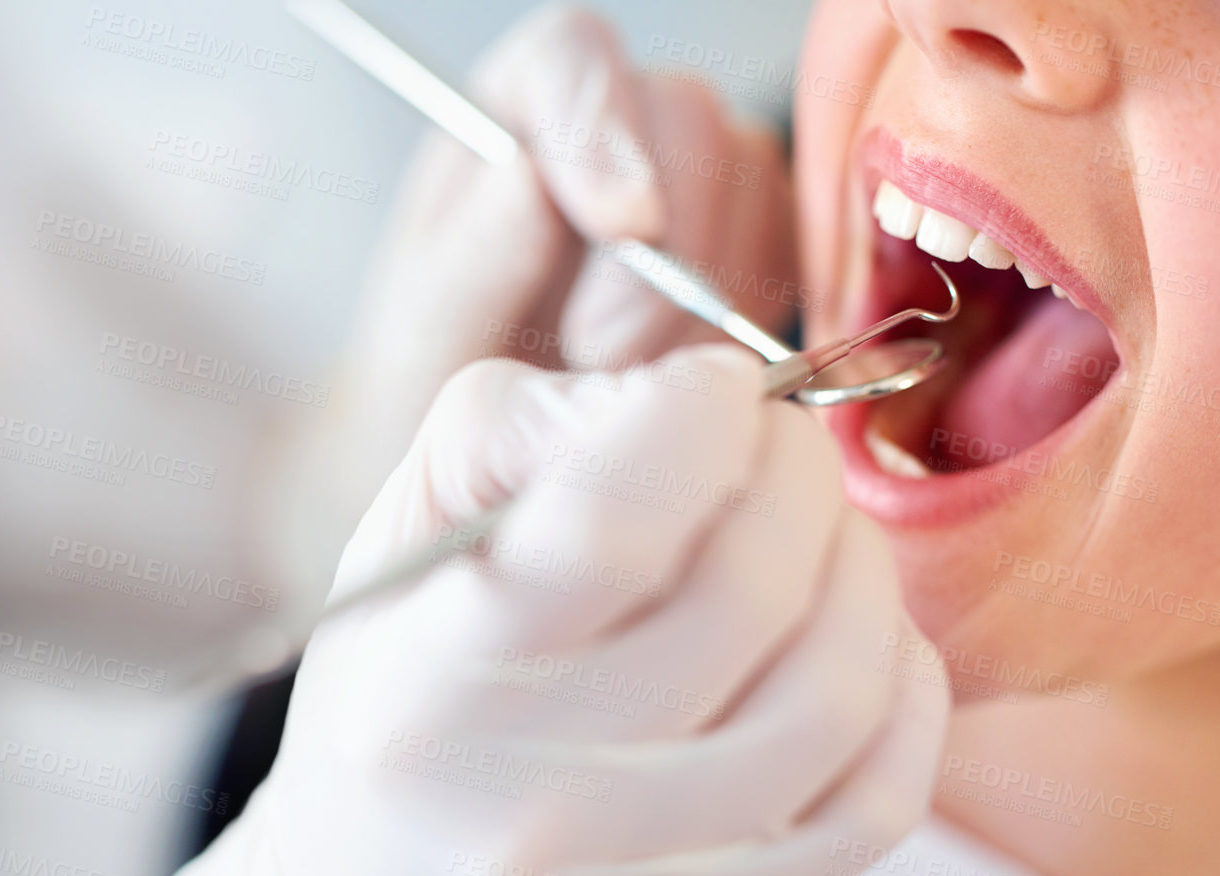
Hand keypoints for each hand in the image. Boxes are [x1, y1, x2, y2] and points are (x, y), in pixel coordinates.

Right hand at [76, 345, 947, 875]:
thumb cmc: (394, 710)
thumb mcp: (399, 546)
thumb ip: (514, 432)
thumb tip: (674, 396)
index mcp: (439, 682)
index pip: (613, 524)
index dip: (698, 416)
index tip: (711, 389)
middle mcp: (542, 801)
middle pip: (748, 590)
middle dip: (794, 468)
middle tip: (773, 444)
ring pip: (839, 691)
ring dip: (859, 568)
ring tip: (818, 534)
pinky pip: (884, 797)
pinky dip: (902, 687)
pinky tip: (856, 639)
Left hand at [337, 6, 796, 466]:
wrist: (482, 476)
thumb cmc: (434, 391)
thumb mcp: (423, 342)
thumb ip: (472, 259)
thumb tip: (528, 175)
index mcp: (511, 117)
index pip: (574, 57)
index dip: (608, 127)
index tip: (628, 226)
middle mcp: (612, 132)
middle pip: (687, 118)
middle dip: (663, 250)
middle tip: (607, 358)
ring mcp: (694, 187)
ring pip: (753, 186)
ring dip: (707, 300)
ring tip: (630, 384)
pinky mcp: (754, 253)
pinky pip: (796, 256)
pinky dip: (755, 324)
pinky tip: (687, 380)